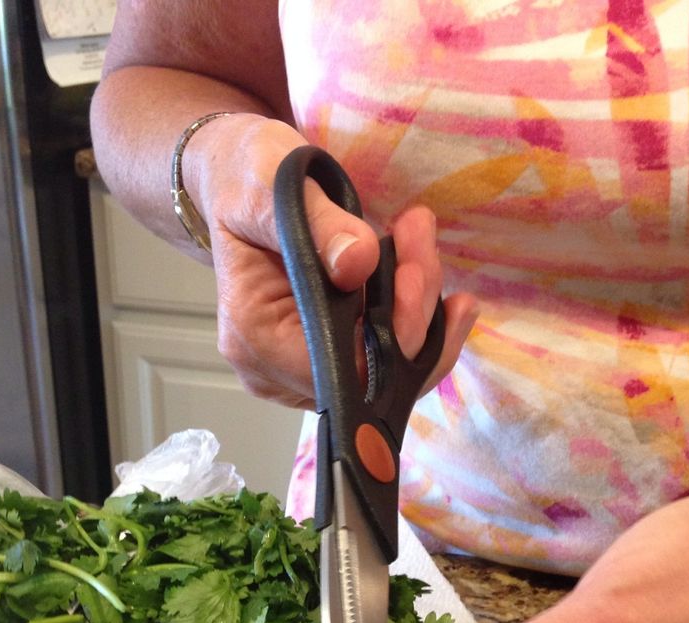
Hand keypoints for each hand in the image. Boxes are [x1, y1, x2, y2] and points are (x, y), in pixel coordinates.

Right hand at [187, 114, 477, 406]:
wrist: (240, 185)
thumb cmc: (249, 180)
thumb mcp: (275, 181)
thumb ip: (319, 223)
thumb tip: (359, 263)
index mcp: (253, 334)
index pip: (339, 366)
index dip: (391, 332)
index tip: (416, 270)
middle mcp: (271, 371)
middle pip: (366, 375)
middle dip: (413, 315)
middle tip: (422, 238)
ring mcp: (295, 376)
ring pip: (383, 377)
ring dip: (422, 321)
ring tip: (427, 250)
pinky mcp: (320, 365)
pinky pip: (380, 369)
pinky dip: (417, 334)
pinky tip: (448, 301)